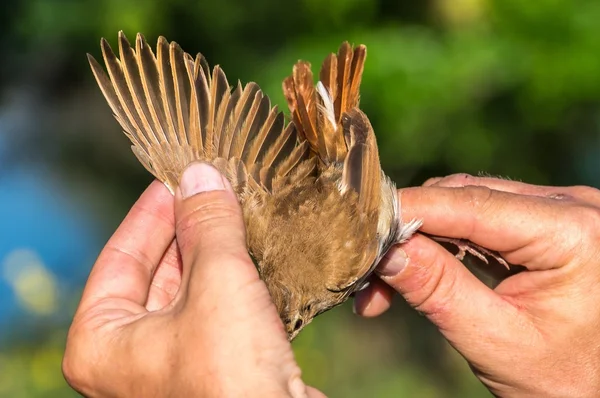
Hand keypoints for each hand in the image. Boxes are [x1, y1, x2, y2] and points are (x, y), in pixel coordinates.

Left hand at [62, 163, 324, 397]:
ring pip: (189, 292)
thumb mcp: (218, 282)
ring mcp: (170, 367)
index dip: (151, 212)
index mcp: (101, 343)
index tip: (176, 177)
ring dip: (214, 254)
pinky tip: (253, 253)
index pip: (120, 257)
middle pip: (155, 273)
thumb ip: (208, 225)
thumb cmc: (230, 374)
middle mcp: (128, 359)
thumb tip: (202, 176)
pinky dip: (232, 282)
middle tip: (213, 190)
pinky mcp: (210, 370)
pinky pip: (213, 312)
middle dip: (187, 230)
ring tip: (236, 212)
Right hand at [355, 173, 599, 396]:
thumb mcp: (498, 342)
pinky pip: (481, 218)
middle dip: (410, 234)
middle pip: (465, 198)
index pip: (472, 204)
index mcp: (574, 232)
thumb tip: (385, 251)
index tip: (359, 225)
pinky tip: (418, 268)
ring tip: (386, 283)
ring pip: (466, 205)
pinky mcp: (544, 222)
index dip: (410, 210)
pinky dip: (444, 243)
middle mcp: (571, 206)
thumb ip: (440, 291)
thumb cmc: (565, 380)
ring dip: (421, 240)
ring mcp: (559, 210)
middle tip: (369, 273)